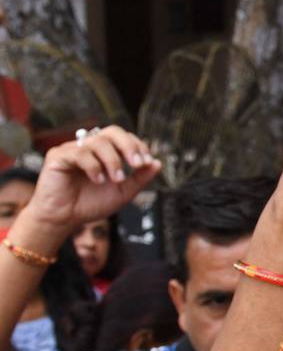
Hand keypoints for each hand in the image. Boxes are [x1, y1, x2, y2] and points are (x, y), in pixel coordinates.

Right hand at [20, 126, 159, 231]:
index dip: (137, 146)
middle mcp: (88, 146)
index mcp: (104, 152)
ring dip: (113, 161)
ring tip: (116, 179)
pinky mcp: (57, 156)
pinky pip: (79, 153)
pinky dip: (94, 166)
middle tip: (137, 164)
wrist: (64, 219)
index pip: (124, 137)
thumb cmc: (90, 204)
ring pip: (98, 141)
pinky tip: (98, 180)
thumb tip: (158, 163)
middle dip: (129, 146)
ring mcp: (72, 149)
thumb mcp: (122, 192)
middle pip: (112, 131)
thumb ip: (140, 178)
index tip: (146, 162)